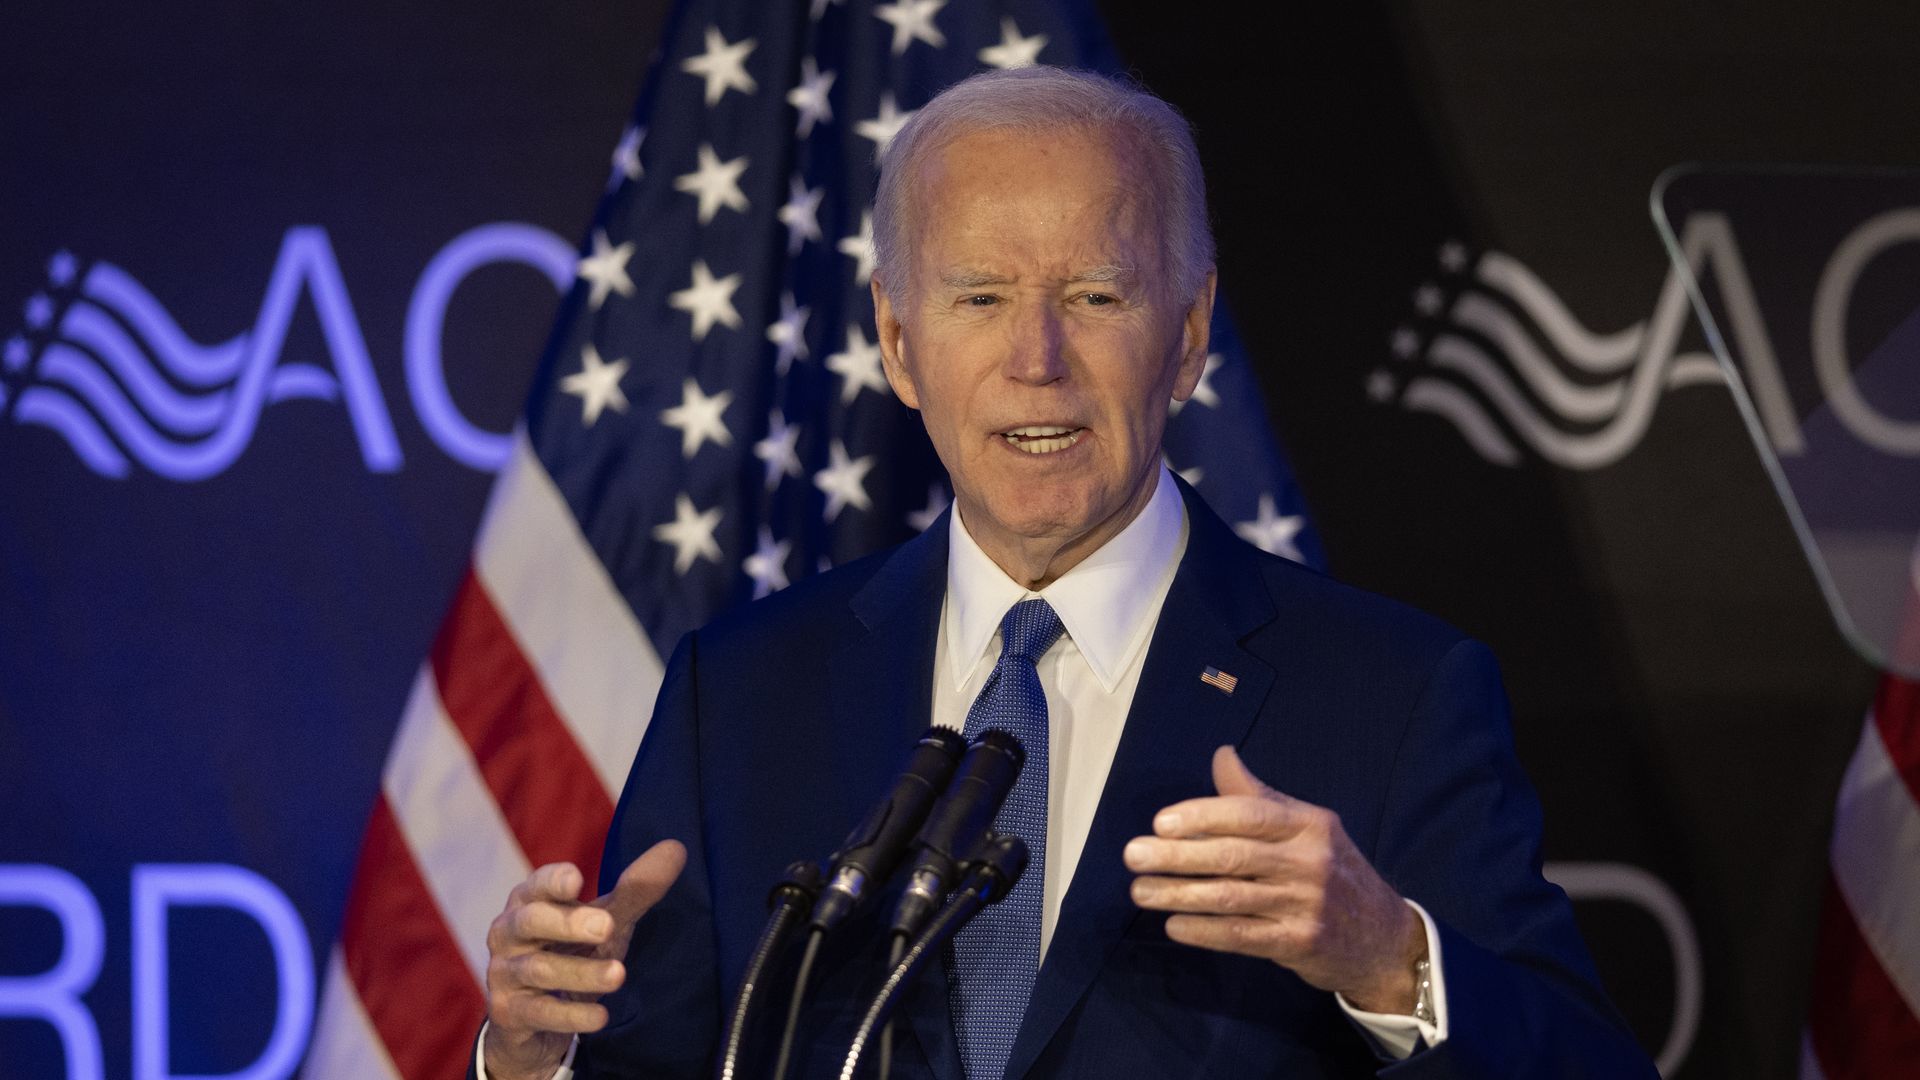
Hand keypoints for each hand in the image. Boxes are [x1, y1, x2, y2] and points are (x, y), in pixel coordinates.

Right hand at [482, 840, 685, 1079]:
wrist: (533, 1019)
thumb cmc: (569, 951)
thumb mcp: (604, 920)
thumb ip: (635, 889)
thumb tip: (677, 849)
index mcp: (528, 901)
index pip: (537, 885)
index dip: (553, 880)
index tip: (577, 878)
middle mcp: (508, 933)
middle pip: (531, 921)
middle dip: (568, 922)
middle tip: (607, 926)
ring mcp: (504, 974)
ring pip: (539, 969)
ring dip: (581, 972)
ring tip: (619, 974)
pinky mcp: (509, 1013)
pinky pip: (538, 1012)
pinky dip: (571, 1015)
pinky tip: (601, 1016)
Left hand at [1123, 747, 1424, 1013]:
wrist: (1384, 937)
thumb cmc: (1333, 871)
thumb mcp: (1308, 827)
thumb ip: (1259, 796)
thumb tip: (1222, 754)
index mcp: (1309, 825)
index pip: (1249, 814)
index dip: (1201, 816)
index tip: (1160, 822)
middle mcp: (1310, 862)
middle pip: (1232, 856)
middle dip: (1176, 856)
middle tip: (1133, 856)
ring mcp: (1306, 905)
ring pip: (1230, 897)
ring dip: (1178, 895)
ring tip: (1140, 892)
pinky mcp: (1299, 943)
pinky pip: (1242, 936)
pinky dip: (1203, 931)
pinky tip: (1174, 926)